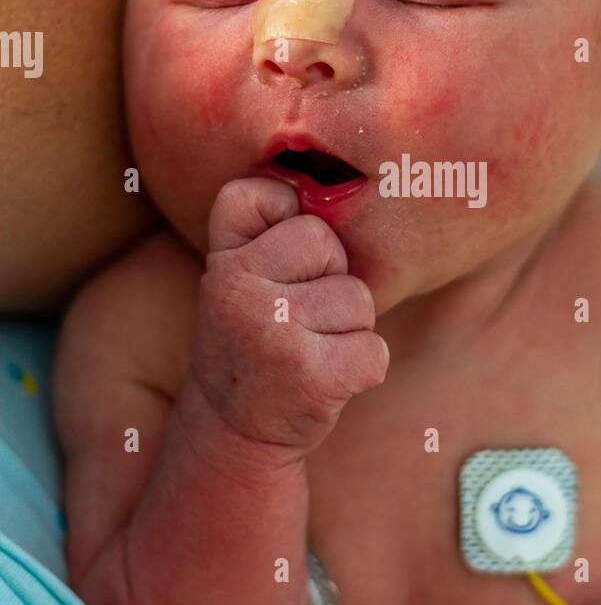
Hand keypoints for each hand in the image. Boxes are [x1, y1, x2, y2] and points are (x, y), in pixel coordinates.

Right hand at [190, 177, 388, 450]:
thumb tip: (323, 173)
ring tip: (309, 352)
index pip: (264, 194)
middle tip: (297, 320)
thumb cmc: (252, 340)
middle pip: (326, 243)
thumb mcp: (234, 278)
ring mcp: (274, 333)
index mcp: (222, 262)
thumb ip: (261, 227)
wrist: (232, 431)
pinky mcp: (312, 377)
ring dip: (347, 330)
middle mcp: (238, 291)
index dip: (285, 221)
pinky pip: (374, 349)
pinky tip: (326, 381)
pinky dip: (363, 368)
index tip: (275, 265)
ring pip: (358, 299)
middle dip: (328, 279)